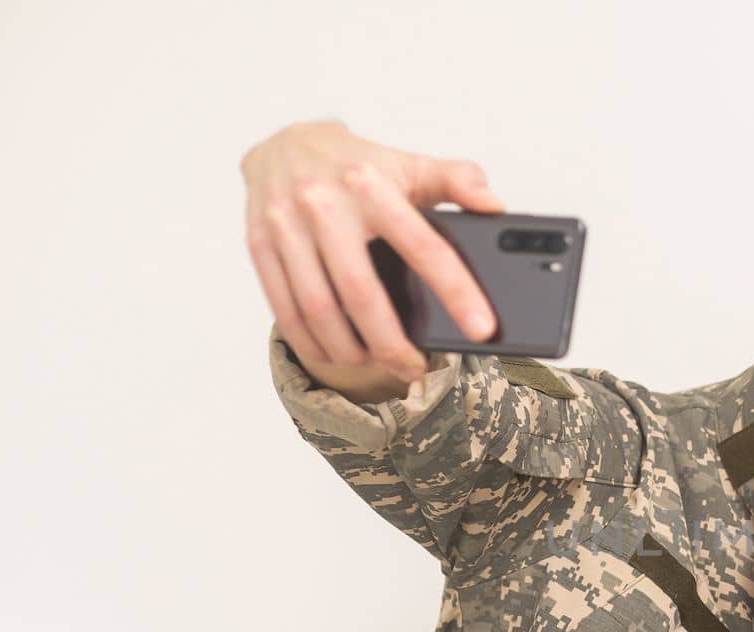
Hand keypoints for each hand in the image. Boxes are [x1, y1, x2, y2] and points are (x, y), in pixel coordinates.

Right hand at [241, 120, 503, 381]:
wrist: (285, 140)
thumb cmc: (358, 164)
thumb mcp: (411, 164)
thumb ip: (458, 181)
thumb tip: (494, 205)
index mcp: (371, 185)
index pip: (423, 245)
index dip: (456, 291)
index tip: (481, 328)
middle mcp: (324, 204)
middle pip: (360, 293)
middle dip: (390, 343)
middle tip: (414, 369)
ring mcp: (286, 225)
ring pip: (318, 308)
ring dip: (349, 350)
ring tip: (377, 364)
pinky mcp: (259, 243)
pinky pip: (284, 308)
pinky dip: (310, 342)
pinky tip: (335, 355)